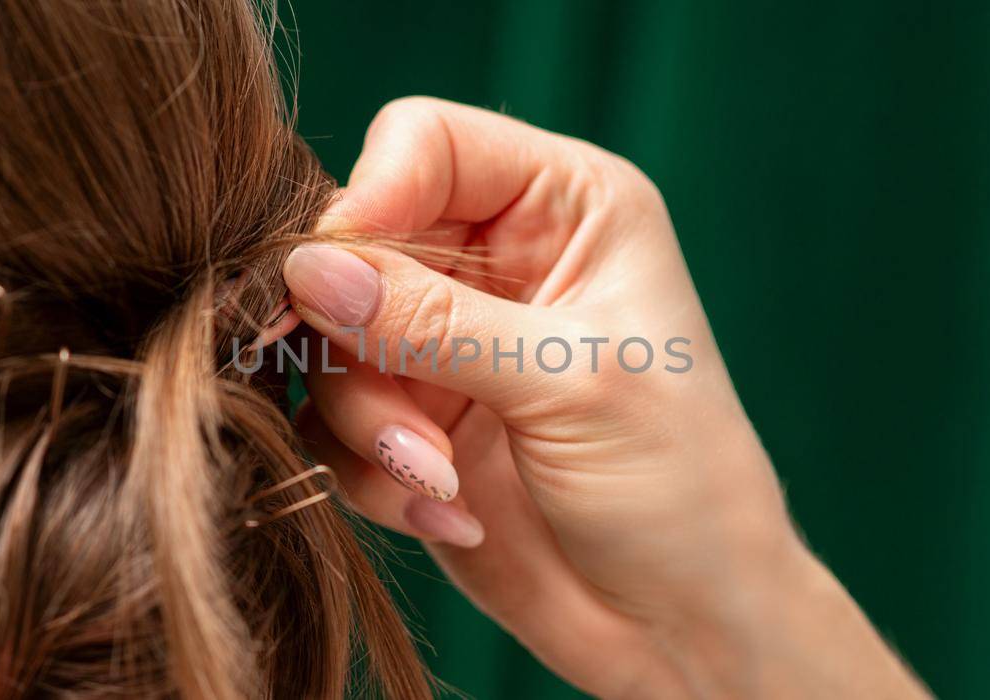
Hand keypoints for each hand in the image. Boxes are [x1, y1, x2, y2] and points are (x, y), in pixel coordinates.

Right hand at [286, 97, 926, 698]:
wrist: (682, 623)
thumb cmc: (678, 484)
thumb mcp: (569, 383)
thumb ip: (434, 320)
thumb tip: (307, 268)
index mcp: (565, 206)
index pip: (426, 143)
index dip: (372, 198)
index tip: (342, 279)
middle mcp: (497, 261)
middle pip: (356, 244)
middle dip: (364, 342)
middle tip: (412, 426)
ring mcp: (447, 343)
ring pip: (330, 342)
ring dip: (372, 421)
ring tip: (443, 481)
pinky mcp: (413, 421)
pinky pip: (332, 421)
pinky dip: (374, 472)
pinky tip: (447, 510)